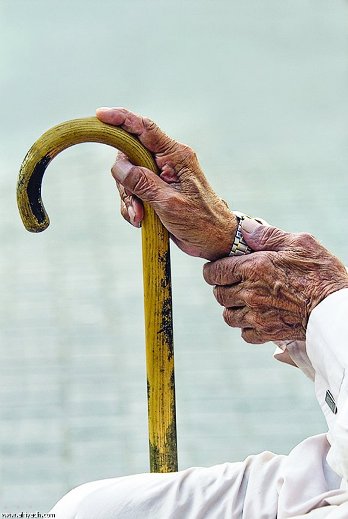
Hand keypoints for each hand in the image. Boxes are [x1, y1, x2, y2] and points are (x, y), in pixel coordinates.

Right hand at [96, 107, 236, 260]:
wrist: (213, 240)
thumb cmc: (200, 221)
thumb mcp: (169, 203)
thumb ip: (143, 183)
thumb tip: (119, 166)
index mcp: (176, 156)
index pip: (145, 128)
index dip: (122, 119)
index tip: (100, 115)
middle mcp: (167, 161)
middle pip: (130, 156)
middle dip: (124, 181)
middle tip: (133, 204)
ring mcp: (160, 176)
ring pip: (128, 176)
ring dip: (128, 198)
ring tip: (139, 217)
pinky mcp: (156, 190)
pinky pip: (133, 192)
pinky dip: (132, 207)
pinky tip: (140, 220)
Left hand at [203, 219, 347, 342]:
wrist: (336, 310)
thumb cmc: (321, 273)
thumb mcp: (299, 244)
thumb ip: (268, 235)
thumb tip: (244, 227)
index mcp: (254, 268)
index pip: (215, 271)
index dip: (213, 269)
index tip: (218, 268)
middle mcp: (250, 294)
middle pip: (218, 294)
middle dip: (222, 287)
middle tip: (233, 282)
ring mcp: (257, 316)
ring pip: (228, 316)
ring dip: (232, 308)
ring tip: (244, 301)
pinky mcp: (267, 333)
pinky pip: (244, 333)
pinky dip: (246, 327)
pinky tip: (256, 317)